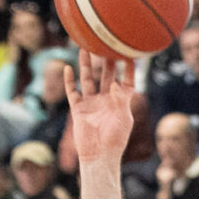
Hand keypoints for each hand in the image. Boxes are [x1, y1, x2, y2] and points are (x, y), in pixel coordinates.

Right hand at [68, 51, 139, 165]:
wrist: (99, 156)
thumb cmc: (115, 140)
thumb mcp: (123, 118)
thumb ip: (121, 99)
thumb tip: (115, 82)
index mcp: (121, 102)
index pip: (126, 81)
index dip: (129, 68)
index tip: (130, 53)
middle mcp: (106, 100)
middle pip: (106, 75)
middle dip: (106, 60)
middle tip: (105, 42)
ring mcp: (91, 103)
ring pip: (88, 79)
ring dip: (86, 64)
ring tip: (85, 47)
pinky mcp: (79, 109)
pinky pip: (73, 92)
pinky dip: (69, 81)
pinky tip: (67, 67)